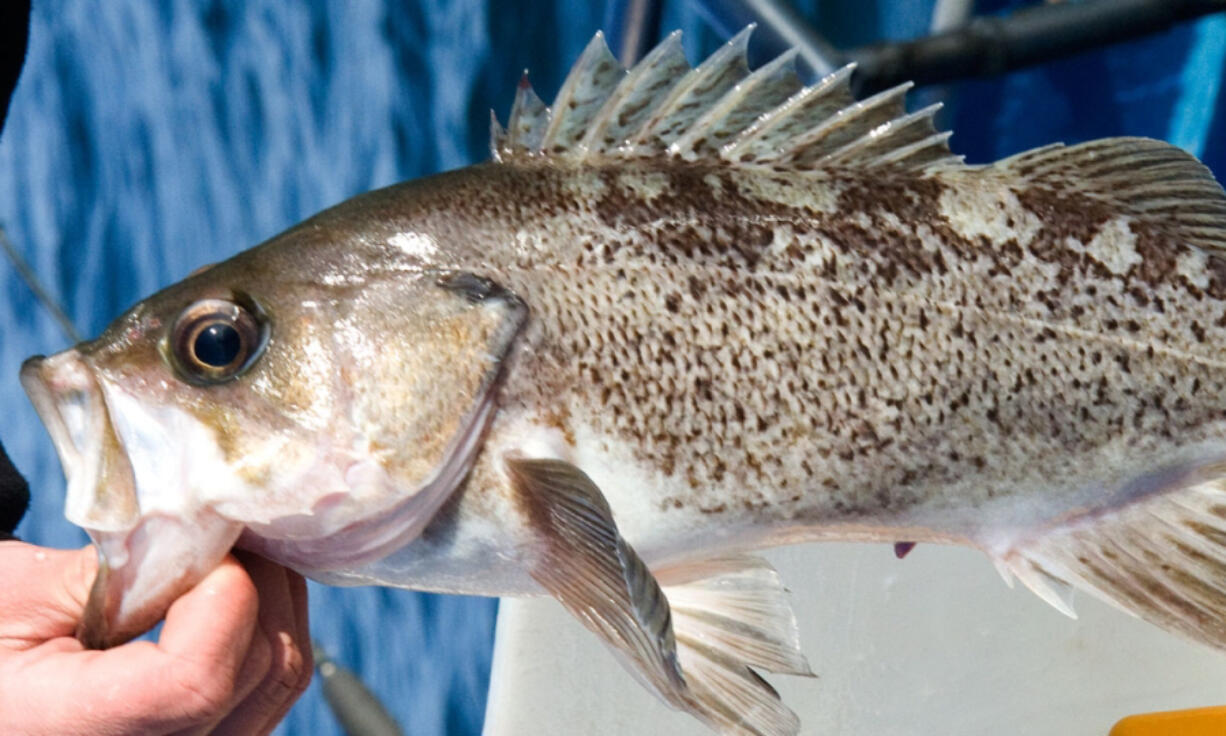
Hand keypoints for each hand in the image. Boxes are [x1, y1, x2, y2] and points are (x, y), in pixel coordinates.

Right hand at [0, 541, 311, 734]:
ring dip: (274, 595)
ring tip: (229, 549)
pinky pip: (277, 683)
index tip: (201, 540)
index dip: (222, 595)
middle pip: (259, 668)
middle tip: (227, 523)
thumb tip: (208, 530)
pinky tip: (235, 585)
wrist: (1, 691)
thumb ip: (118, 565)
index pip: (197, 680)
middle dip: (257, 578)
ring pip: (284, 674)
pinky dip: (271, 623)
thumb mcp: (20, 591)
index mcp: (79, 733)